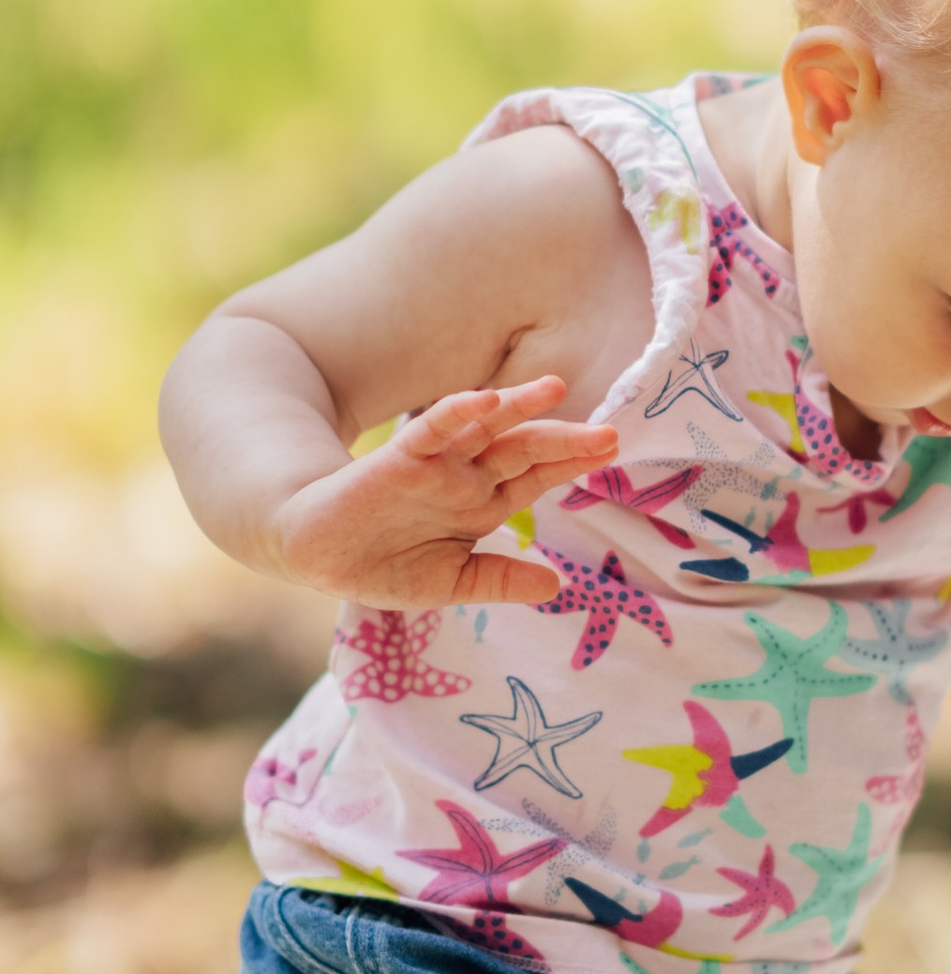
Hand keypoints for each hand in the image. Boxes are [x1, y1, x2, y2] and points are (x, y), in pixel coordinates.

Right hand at [270, 379, 617, 607]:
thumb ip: (498, 582)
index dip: (571, 466)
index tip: (612, 454)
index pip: (536, 479)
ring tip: (554, 387)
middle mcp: (466, 478)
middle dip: (565, 441)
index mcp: (482, 505)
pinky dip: (457, 412)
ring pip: (485, 428)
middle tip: (610, 434)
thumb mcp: (448, 584)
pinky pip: (432, 429)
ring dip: (518, 407)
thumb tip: (556, 585)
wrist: (314, 554)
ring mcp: (436, 465)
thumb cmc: (381, 564)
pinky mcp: (399, 459)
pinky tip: (485, 400)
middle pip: (523, 450)